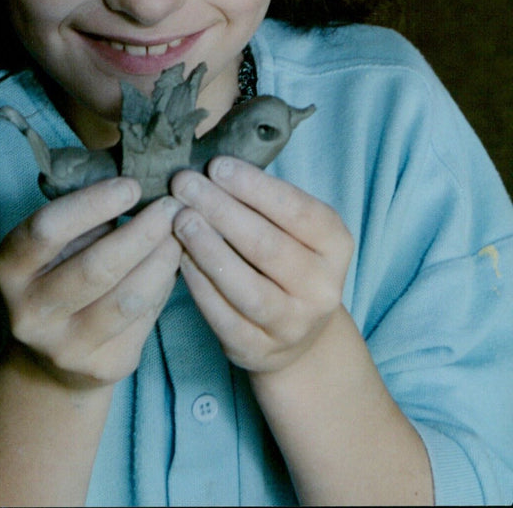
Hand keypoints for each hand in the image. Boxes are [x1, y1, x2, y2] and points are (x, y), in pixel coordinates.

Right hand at [0, 178, 181, 389]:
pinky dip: (163, 287)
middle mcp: (29, 313)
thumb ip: (85, 220)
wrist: (50, 360)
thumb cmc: (58, 277)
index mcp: (9, 269)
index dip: (93, 203)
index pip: (48, 229)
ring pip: (127, 299)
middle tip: (171, 207)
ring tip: (178, 235)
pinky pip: (143, 319)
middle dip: (142, 232)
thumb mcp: (55, 246)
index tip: (131, 186)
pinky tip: (171, 266)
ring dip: (161, 261)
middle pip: (95, 267)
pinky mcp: (101, 368)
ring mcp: (64, 348)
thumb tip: (141, 190)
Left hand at [171, 156, 352, 374]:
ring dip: (207, 247)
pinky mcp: (259, 350)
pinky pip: (224, 316)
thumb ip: (262, 201)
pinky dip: (199, 284)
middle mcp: (322, 288)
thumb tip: (211, 168)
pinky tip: (180, 257)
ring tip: (180, 218)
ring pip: (246, 286)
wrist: (297, 335)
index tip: (216, 165)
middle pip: (267, 246)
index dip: (254, 187)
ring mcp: (293, 325)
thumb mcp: (292, 229)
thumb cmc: (286, 260)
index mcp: (336, 246)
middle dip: (220, 209)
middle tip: (184, 184)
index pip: (297, 211)